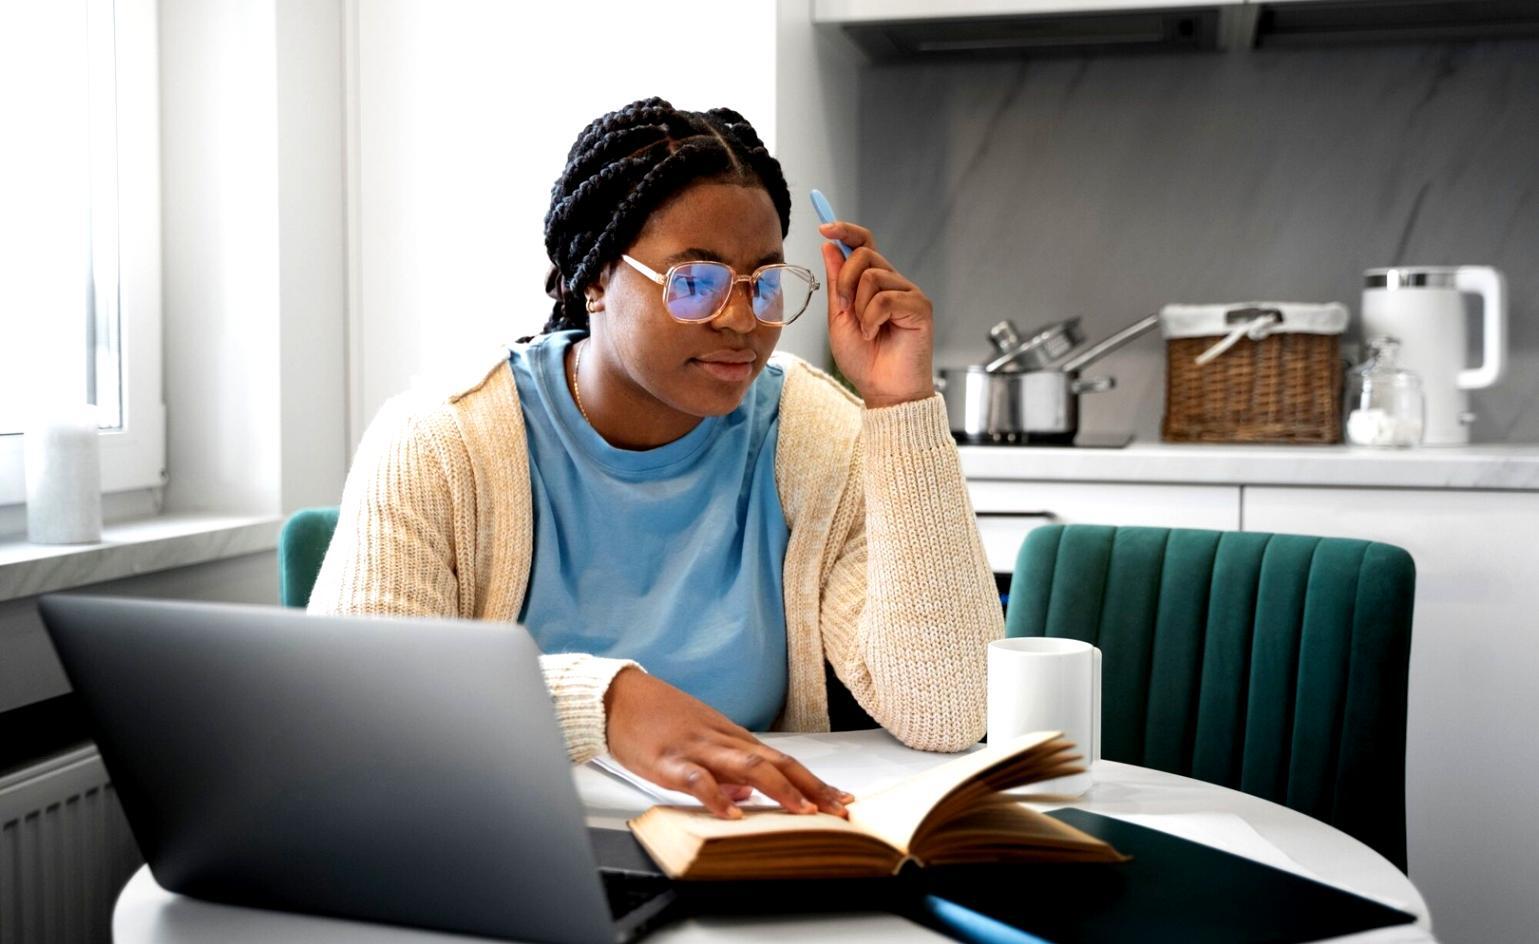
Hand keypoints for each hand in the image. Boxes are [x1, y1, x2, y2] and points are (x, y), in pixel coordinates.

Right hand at [604, 667, 853, 819]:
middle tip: (838, 810)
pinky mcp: (670, 760)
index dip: (815, 781)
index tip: (841, 798)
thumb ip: (726, 769)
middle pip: (777, 762)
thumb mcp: (700, 741)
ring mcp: (698, 749)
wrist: (618, 696)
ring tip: (802, 812)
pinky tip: (733, 813)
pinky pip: (698, 779)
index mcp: (732, 739)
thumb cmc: (657, 719)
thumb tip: (749, 794)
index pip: (784, 760)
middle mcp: (723, 741)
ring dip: (780, 790)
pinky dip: (718, 796)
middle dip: (811, 787)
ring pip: (748, 766)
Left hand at [819, 221, 934, 408]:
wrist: (883, 389)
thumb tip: (830, 246)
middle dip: (844, 279)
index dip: (845, 229)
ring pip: (873, 275)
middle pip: (864, 254)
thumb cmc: (864, 360)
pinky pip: (886, 298)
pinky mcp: (920, 307)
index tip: (824, 226)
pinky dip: (872, 318)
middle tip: (844, 308)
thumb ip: (836, 282)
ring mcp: (908, 293)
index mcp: (873, 283)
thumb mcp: (838, 318)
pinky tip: (874, 334)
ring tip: (865, 330)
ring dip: (859, 306)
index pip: (863, 243)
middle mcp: (893, 283)